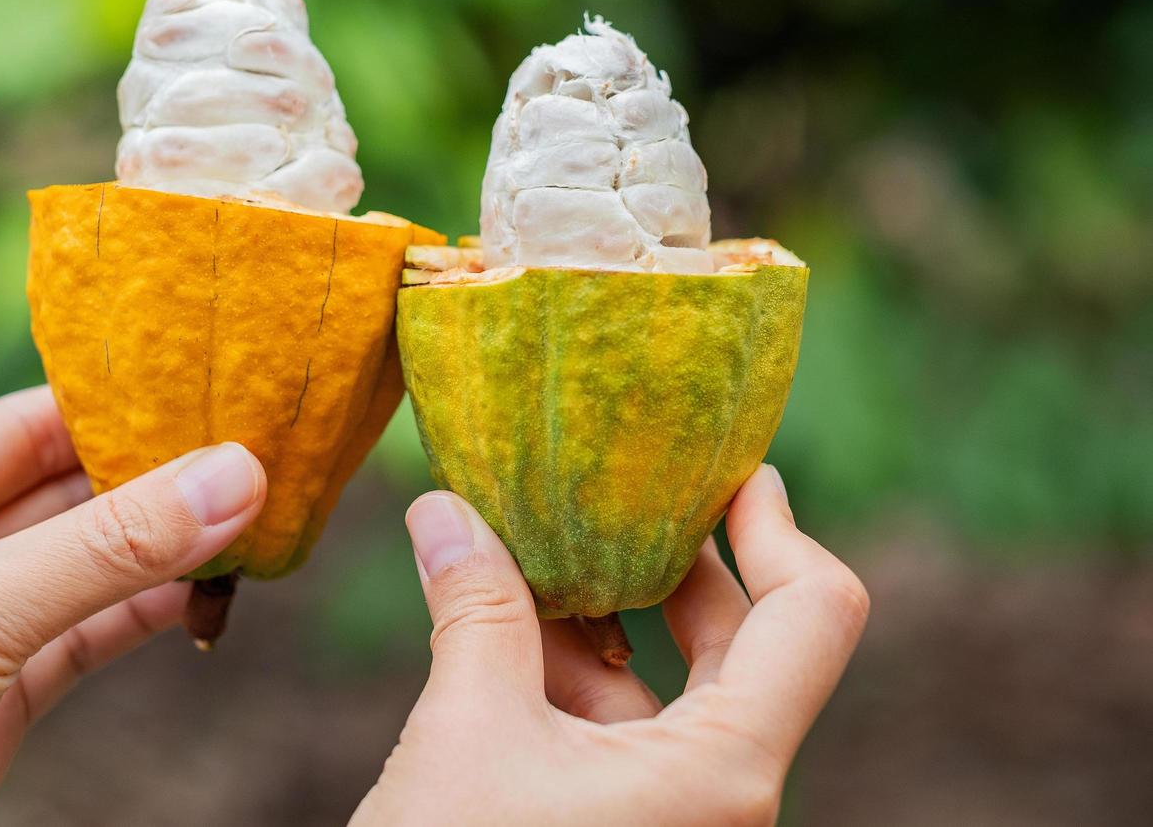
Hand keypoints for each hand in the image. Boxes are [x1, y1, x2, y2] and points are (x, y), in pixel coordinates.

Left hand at [0, 387, 265, 825]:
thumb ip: (107, 548)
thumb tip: (233, 478)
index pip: (23, 425)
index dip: (118, 410)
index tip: (211, 396)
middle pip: (63, 493)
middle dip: (152, 481)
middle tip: (251, 459)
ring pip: (82, 566)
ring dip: (159, 552)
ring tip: (249, 523)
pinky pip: (83, 632)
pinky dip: (142, 613)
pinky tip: (202, 593)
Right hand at [354, 465, 868, 826]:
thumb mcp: (465, 733)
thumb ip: (473, 608)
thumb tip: (445, 507)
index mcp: (724, 772)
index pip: (813, 618)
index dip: (780, 527)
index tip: (730, 467)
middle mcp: (724, 796)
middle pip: (742, 642)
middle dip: (672, 558)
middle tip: (619, 484)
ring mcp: (677, 817)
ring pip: (669, 685)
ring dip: (601, 611)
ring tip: (529, 539)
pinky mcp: (625, 826)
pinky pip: (622, 729)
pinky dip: (571, 669)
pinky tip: (504, 619)